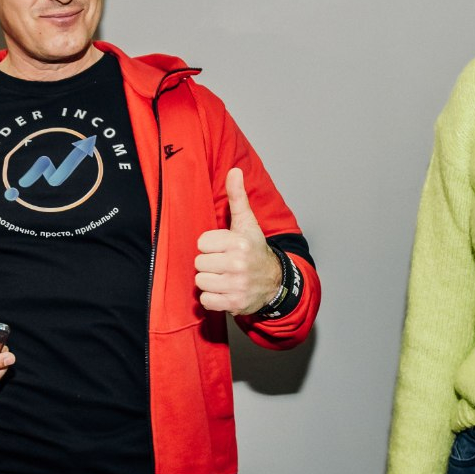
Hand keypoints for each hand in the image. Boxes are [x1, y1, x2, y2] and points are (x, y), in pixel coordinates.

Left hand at [195, 168, 281, 314]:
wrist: (275, 280)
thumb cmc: (254, 248)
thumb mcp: (246, 222)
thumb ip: (237, 196)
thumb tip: (234, 170)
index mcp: (239, 243)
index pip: (201, 244)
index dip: (210, 246)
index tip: (224, 248)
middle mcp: (239, 264)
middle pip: (199, 263)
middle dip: (209, 264)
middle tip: (224, 263)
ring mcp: (237, 285)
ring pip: (201, 282)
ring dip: (210, 281)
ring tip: (224, 276)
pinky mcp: (235, 304)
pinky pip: (206, 301)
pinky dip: (213, 298)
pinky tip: (225, 290)